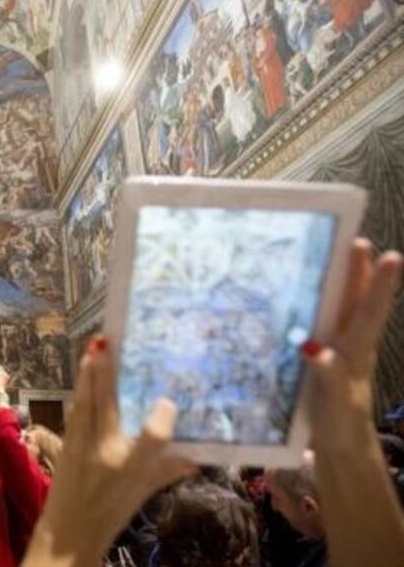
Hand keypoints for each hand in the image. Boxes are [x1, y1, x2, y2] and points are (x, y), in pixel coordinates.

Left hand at [23, 337, 195, 566]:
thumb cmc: (110, 516)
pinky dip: (80, 389)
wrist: (67, 535)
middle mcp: (105, 453)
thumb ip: (168, 472)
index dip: (162, 418)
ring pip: (86, 402)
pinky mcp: (66, 445)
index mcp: (130, 469)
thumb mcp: (143, 496)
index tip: (169, 399)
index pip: (152, 438)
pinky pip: (76, 411)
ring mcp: (81, 446)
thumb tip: (196, 456)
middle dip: (107, 373)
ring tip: (93, 345)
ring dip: (89, 372)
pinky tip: (82, 372)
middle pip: (107, 405)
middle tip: (109, 342)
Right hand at [303, 239, 401, 455]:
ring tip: (336, 261)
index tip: (390, 254)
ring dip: (342, 287)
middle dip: (359, 272)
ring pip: (343, 313)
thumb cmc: (342, 424)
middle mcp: (351, 345)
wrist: (342, 452)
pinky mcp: (323, 365)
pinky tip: (302, 308)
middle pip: (358, 302)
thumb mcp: (336, 398)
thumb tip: (312, 347)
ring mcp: (339, 354)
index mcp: (357, 350)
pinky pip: (321, 330)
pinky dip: (316, 313)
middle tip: (355, 240)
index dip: (379, 283)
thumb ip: (328, 373)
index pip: (370, 311)